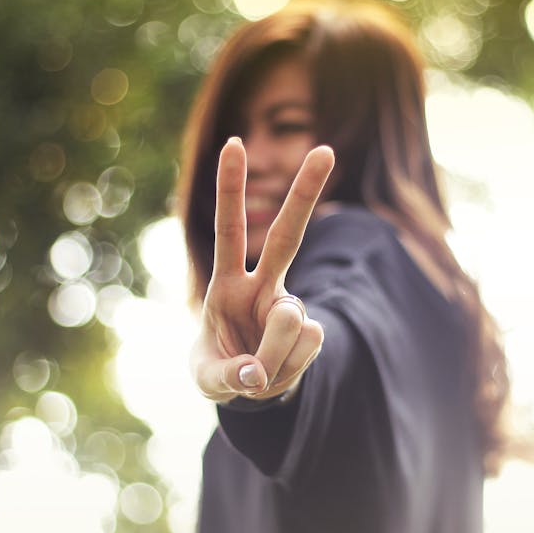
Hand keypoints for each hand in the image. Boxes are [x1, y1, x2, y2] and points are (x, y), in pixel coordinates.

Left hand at [192, 137, 334, 402]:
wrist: (251, 389)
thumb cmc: (221, 369)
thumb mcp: (209, 378)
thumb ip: (228, 376)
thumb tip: (258, 374)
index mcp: (228, 283)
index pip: (230, 230)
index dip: (231, 189)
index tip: (234, 143)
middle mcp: (264, 285)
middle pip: (287, 235)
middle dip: (305, 193)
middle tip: (325, 150)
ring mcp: (290, 307)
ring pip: (289, 319)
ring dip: (272, 354)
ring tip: (257, 372)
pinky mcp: (312, 331)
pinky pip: (305, 346)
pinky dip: (287, 369)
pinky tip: (276, 372)